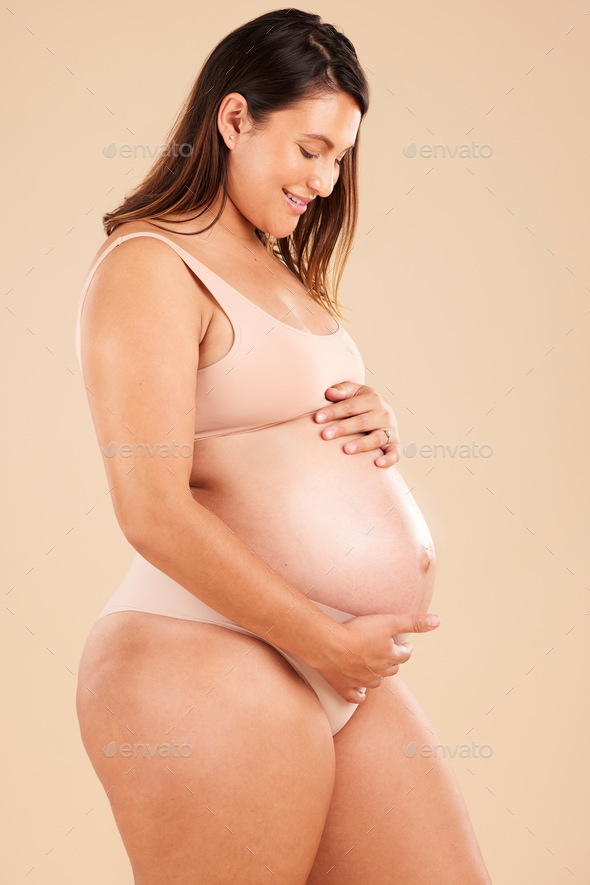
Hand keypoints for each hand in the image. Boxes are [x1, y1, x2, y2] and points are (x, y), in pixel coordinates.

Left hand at [314, 382, 399, 466]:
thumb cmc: (362, 403)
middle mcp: (384, 414)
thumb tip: (329, 392)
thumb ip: (342, 390)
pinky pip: (395, 453)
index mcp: (373, 399)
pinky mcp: (395, 444)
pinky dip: (388, 459)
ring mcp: (391, 430)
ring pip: (377, 438)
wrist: (382, 412)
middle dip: (343, 428)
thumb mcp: (354, 392)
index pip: (351, 406)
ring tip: (346, 450)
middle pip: (363, 422)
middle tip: (325, 435)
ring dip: (362, 444)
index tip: (317, 418)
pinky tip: (377, 464)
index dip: (334, 411)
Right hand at [316, 611, 439, 702]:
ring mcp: (361, 681)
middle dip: (393, 661)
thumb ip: (413, 622)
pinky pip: (355, 696)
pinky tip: (361, 693)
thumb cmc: (358, 631)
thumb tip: (438, 621)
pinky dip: (359, 695)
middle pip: (391, 669)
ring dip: (378, 676)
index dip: (406, 648)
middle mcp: (378, 672)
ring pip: (375, 682)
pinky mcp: (344, 686)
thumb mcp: (390, 621)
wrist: (329, 645)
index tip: (406, 644)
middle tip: (390, 653)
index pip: (404, 655)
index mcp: (390, 657)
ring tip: (376, 669)